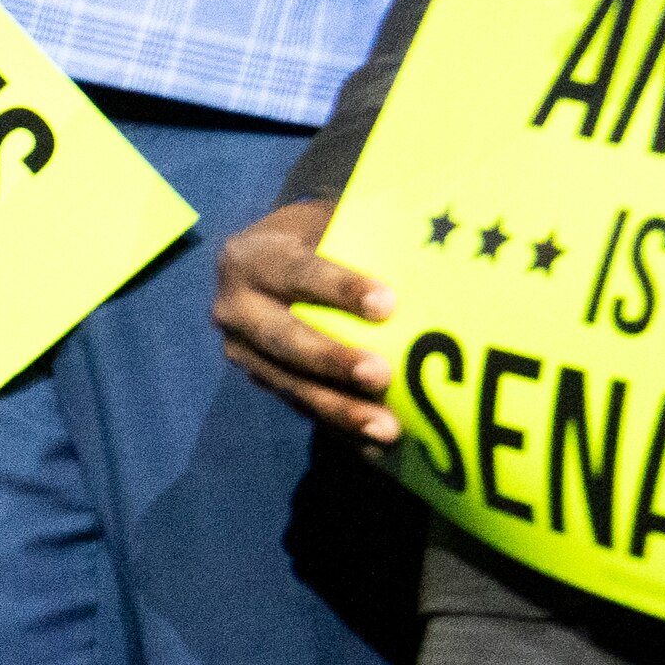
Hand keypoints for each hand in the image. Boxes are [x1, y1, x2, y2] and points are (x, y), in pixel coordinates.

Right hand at [214, 201, 399, 444]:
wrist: (271, 257)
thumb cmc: (321, 231)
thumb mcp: (330, 219)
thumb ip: (364, 228)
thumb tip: (429, 236)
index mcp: (251, 257)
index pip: (296, 271)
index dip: (339, 288)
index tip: (388, 305)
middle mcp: (234, 307)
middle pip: (284, 339)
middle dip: (332, 360)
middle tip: (381, 375)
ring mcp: (243, 351)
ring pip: (289, 384)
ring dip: (338, 408)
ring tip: (386, 428)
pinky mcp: (262, 379)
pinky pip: (300, 407)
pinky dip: (339, 427)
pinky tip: (375, 445)